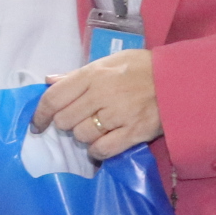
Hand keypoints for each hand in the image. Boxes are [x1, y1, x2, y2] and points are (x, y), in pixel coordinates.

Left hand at [31, 50, 161, 159]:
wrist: (178, 79)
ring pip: (82, 136)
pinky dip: (97, 152)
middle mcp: (100, 95)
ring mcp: (117, 115)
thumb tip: (48, 81)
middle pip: (65, 120)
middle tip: (78, 121)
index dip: (40, 115)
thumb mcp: (107, 62)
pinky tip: (101, 146)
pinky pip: (102, 150)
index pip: (54, 98)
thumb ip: (76, 75)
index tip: (37, 125)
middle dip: (66, 124)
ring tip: (96, 129)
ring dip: (83, 137)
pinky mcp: (133, 133)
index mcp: (92, 75)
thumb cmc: (140, 68)